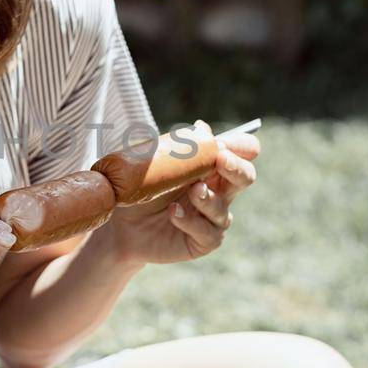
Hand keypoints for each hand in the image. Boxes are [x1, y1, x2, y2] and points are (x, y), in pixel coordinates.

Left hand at [107, 118, 259, 266]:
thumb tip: (202, 126)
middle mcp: (219, 192)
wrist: (122, 222)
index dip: (240, 147)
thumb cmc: (143, 188)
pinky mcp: (204, 241)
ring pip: (223, 208)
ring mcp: (213, 218)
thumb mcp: (157, 164)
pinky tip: (174, 212)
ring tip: (193, 190)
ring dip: (208, 197)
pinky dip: (190, 221)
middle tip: (220, 160)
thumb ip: (179, 146)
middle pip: (246, 177)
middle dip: (237, 168)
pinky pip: (206, 232)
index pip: (243, 152)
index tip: (222, 145)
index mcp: (213, 167)